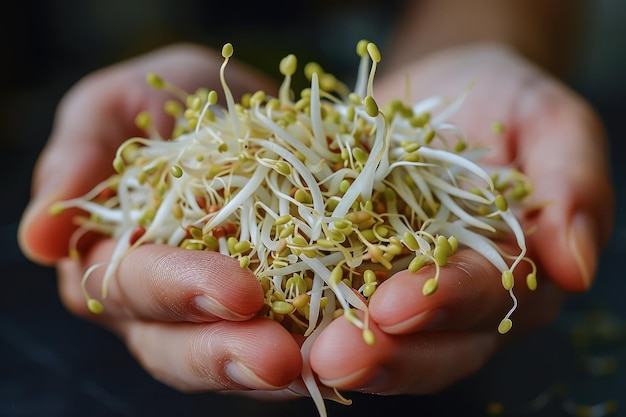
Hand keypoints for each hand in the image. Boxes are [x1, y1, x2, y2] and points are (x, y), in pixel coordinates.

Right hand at [18, 44, 303, 393]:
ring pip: (231, 362)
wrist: (261, 110)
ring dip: (270, 371)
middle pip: (175, 348)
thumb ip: (78, 157)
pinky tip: (345, 354)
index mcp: (114, 256)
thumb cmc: (178, 103)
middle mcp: (161, 302)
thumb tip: (36, 237)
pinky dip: (316, 352)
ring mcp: (218, 316)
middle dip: (223, 353)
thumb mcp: (118, 105)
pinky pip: (291, 345)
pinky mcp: (276, 316)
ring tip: (315, 368)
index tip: (234, 291)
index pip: (128, 288)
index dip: (175, 291)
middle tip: (277, 356)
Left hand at [308, 43, 614, 393]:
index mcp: (509, 271)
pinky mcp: (347, 270)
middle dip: (382, 351)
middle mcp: (454, 299)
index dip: (443, 303)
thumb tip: (577, 266)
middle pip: (428, 342)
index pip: (483, 298)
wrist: (436, 94)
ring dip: (333, 348)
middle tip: (329, 355)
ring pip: (376, 339)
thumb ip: (572, 184)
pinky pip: (323, 300)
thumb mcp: (548, 122)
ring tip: (291, 352)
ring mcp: (398, 289)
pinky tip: (259, 316)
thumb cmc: (502, 103)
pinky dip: (295, 313)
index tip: (397, 305)